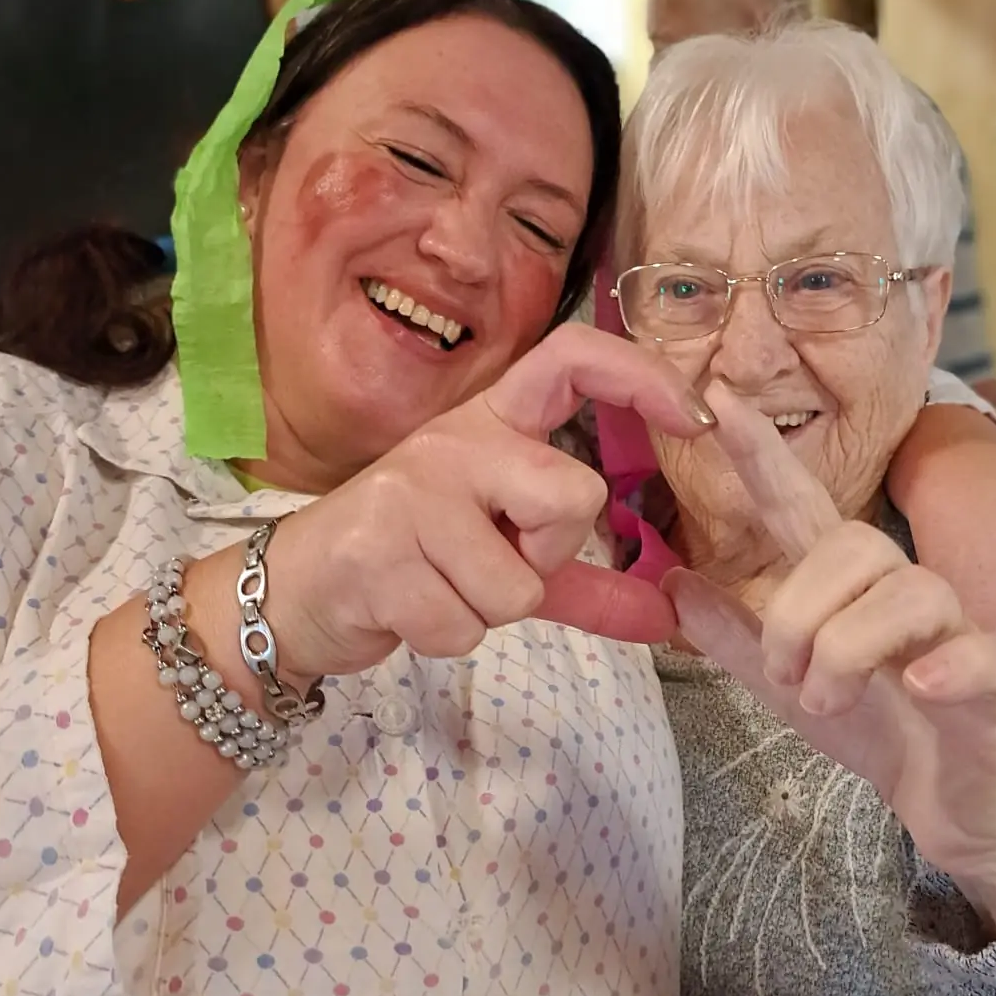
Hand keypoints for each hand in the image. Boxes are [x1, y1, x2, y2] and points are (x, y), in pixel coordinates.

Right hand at [267, 323, 715, 676]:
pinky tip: (408, 609)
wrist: (298, 593)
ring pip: (519, 583)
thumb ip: (586, 584)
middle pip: (573, 495)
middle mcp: (453, 440)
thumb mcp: (504, 563)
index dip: (643, 375)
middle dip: (550, 556)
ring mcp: (409, 492)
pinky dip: (447, 637)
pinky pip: (465, 625)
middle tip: (498, 562)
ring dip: (488, 611)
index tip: (697, 418)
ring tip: (440, 587)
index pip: (573, 358)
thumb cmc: (412, 563)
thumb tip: (668, 616)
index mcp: (489, 422)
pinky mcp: (376, 553)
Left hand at [665, 385, 995, 935]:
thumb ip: (736, 639)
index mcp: (850, 590)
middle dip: (798, 611)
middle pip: (855, 545)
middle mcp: (908, 593)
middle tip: (783, 676)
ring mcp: (962, 631)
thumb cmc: (879, 730)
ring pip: (909, 594)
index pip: (804, 507)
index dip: (764, 456)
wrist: (956, 805)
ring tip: (824, 702)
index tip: (720, 401)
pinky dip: (950, 665)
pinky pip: (989, 653)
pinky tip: (919, 685)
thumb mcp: (789, 687)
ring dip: (848, 651)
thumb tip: (674, 582)